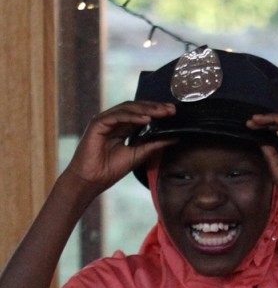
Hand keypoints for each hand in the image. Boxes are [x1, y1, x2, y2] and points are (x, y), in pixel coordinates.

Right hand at [61, 101, 175, 190]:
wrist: (92, 179)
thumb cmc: (111, 169)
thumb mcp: (140, 154)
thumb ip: (155, 144)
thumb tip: (176, 137)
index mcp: (123, 127)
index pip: (142, 114)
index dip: (157, 111)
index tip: (173, 112)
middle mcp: (114, 121)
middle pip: (136, 108)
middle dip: (155, 107)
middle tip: (171, 109)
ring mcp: (105, 121)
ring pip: (127, 109)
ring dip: (146, 109)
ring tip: (162, 112)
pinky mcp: (97, 124)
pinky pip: (117, 117)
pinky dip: (132, 117)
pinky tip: (146, 119)